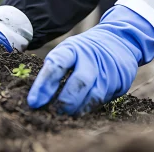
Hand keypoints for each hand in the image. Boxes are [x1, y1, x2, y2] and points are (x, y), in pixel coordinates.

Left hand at [27, 5, 153, 115]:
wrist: (120, 39)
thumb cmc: (85, 50)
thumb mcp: (69, 51)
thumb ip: (56, 70)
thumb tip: (38, 97)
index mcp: (73, 48)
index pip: (57, 65)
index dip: (44, 85)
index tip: (34, 102)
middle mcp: (91, 58)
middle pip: (78, 82)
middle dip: (64, 101)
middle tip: (53, 113)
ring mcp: (108, 69)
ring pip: (92, 95)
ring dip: (77, 109)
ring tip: (66, 115)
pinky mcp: (119, 81)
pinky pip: (103, 99)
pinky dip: (89, 107)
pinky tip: (81, 110)